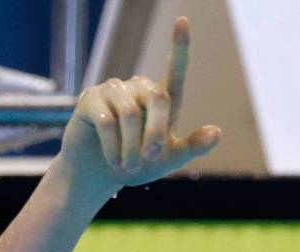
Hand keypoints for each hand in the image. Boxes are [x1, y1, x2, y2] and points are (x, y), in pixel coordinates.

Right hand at [59, 17, 220, 189]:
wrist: (98, 175)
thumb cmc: (136, 165)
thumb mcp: (167, 161)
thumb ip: (191, 147)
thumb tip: (216, 133)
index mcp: (161, 99)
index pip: (174, 70)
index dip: (179, 46)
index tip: (183, 21)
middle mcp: (138, 88)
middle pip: (158, 100)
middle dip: (157, 133)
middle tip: (151, 159)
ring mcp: (113, 91)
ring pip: (130, 114)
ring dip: (131, 147)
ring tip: (128, 168)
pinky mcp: (90, 100)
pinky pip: (106, 122)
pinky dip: (112, 147)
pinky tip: (112, 162)